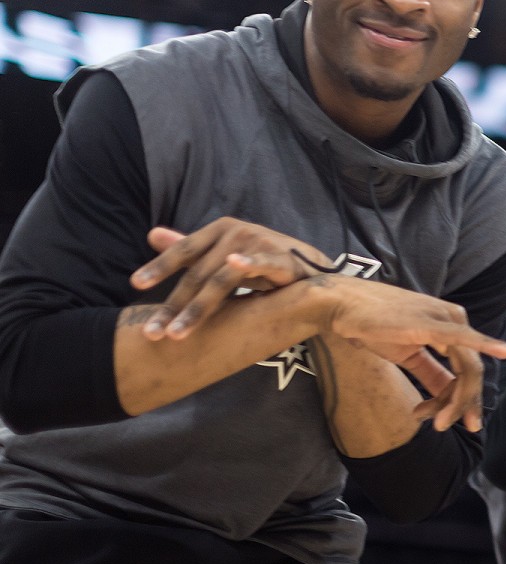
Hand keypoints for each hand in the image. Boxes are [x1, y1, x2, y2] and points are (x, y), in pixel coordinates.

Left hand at [132, 219, 331, 339]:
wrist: (311, 271)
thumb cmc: (264, 262)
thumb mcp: (223, 254)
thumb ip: (189, 248)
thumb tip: (152, 235)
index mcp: (219, 230)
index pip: (183, 251)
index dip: (159, 267)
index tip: (136, 285)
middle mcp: (236, 232)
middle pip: (197, 273)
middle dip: (172, 306)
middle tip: (152, 333)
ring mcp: (259, 243)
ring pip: (219, 280)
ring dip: (196, 309)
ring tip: (178, 334)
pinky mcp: (281, 257)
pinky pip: (260, 264)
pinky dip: (247, 263)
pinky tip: (235, 266)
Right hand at [319, 278, 505, 431]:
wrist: (342, 307)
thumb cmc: (372, 326)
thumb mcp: (408, 355)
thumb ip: (432, 374)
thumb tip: (449, 397)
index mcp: (451, 327)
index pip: (466, 369)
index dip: (461, 399)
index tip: (445, 422)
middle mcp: (455, 320)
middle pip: (471, 372)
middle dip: (461, 404)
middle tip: (444, 426)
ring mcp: (445, 319)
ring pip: (466, 368)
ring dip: (454, 400)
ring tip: (434, 420)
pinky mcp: (432, 322)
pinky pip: (463, 338)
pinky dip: (487, 344)